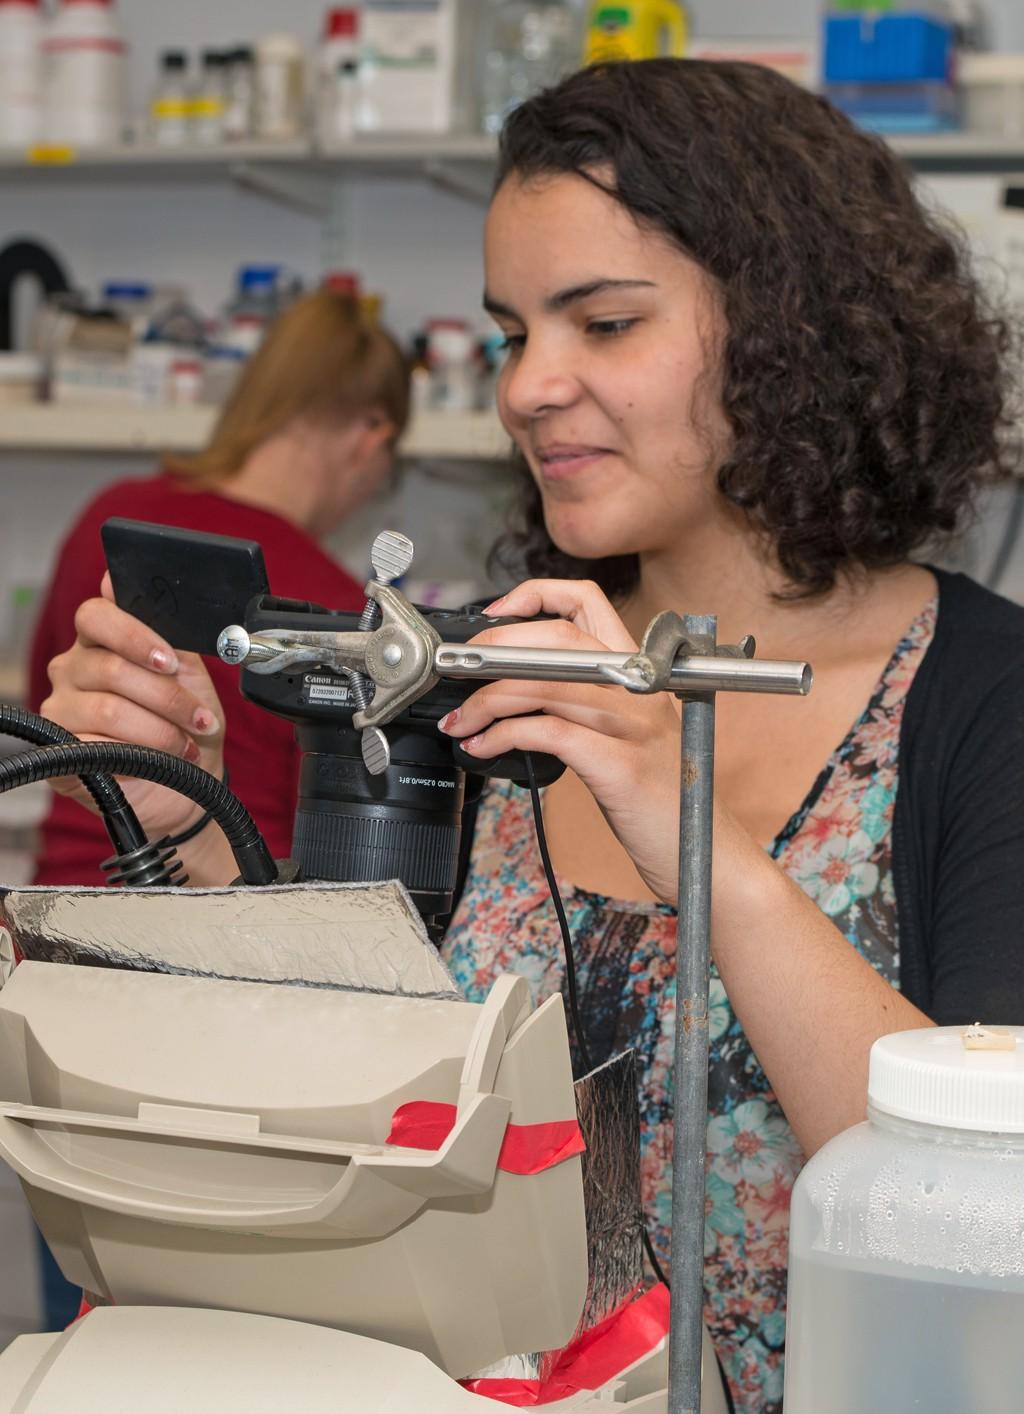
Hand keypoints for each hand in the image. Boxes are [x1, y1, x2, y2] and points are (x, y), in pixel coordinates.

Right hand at [41, 573, 225, 840]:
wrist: (190, 783)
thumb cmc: (187, 724)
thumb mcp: (191, 675)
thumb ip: (169, 635)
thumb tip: (127, 588)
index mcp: (102, 641)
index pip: (96, 615)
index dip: (135, 635)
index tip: (172, 662)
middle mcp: (73, 669)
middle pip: (111, 667)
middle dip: (167, 697)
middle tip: (198, 717)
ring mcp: (61, 708)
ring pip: (108, 709)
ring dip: (160, 730)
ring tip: (186, 744)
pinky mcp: (60, 749)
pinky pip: (94, 745)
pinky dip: (138, 754)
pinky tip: (157, 762)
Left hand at [439, 579, 683, 903]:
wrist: (708, 857)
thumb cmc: (660, 802)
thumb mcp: (623, 737)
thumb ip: (581, 704)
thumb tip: (511, 692)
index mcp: (638, 673)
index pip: (586, 601)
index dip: (535, 595)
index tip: (496, 615)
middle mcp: (639, 688)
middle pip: (556, 636)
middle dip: (494, 650)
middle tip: (460, 676)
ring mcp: (632, 725)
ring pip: (543, 682)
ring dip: (486, 699)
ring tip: (461, 721)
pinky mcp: (620, 765)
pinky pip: (548, 732)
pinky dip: (502, 736)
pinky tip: (482, 748)